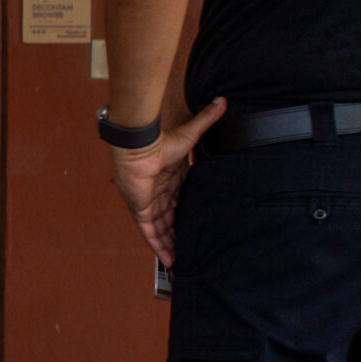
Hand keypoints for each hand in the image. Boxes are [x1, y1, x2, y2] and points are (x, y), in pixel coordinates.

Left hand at [111, 97, 227, 266]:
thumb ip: (207, 120)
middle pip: (171, 217)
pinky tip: (169, 259)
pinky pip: (150, 233)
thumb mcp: (190, 134)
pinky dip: (159, 246)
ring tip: (184, 260)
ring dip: (172, 243)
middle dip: (179, 233)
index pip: (180, 199)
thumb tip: (223, 101)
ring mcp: (149, 202)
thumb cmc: (160, 140)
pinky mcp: (141, 210)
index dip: (187, 211)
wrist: (137, 146)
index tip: (198, 222)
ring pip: (162, 229)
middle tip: (192, 247)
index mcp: (171, 177)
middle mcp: (159, 192)